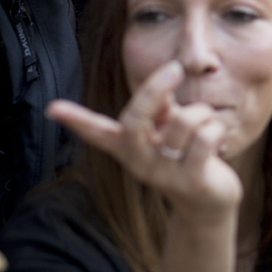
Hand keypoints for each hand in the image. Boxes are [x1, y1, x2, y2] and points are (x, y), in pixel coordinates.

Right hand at [47, 61, 241, 221]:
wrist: (208, 203)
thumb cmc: (186, 155)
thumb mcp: (167, 129)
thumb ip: (160, 108)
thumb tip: (161, 84)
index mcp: (128, 147)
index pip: (97, 132)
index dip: (76, 120)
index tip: (52, 108)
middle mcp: (139, 161)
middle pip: (135, 121)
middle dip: (154, 89)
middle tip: (175, 68)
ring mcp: (163, 173)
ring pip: (185, 121)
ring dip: (203, 113)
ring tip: (207, 124)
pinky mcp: (191, 180)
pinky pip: (206, 137)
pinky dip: (218, 128)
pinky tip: (219, 139)